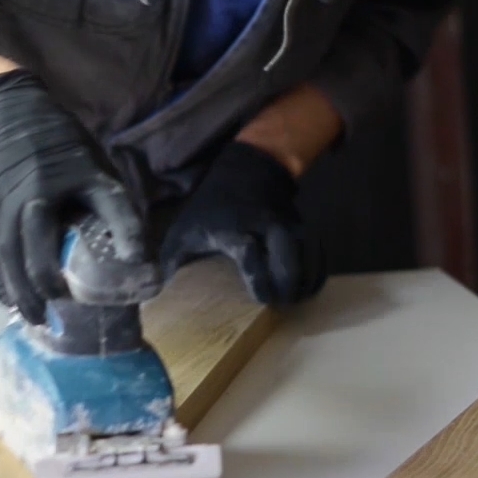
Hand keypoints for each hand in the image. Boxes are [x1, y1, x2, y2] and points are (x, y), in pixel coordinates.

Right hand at [0, 70, 147, 323]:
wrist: (1, 111)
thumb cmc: (57, 141)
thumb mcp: (91, 159)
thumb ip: (106, 199)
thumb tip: (133, 250)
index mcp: (78, 172)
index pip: (112, 203)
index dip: (128, 233)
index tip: (137, 261)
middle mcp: (38, 189)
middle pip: (38, 246)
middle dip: (48, 282)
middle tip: (62, 305)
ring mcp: (6, 200)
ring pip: (8, 254)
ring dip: (21, 290)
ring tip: (36, 316)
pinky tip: (9, 298)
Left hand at [161, 140, 324, 304]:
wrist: (248, 171)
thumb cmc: (211, 207)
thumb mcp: (185, 227)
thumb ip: (172, 258)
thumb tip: (159, 290)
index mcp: (233, 229)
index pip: (250, 252)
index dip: (258, 277)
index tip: (260, 298)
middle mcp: (266, 226)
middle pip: (287, 254)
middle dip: (287, 285)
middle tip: (281, 306)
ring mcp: (288, 226)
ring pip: (307, 254)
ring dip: (305, 281)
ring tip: (297, 303)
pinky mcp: (303, 228)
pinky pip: (318, 252)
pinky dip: (317, 272)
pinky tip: (309, 290)